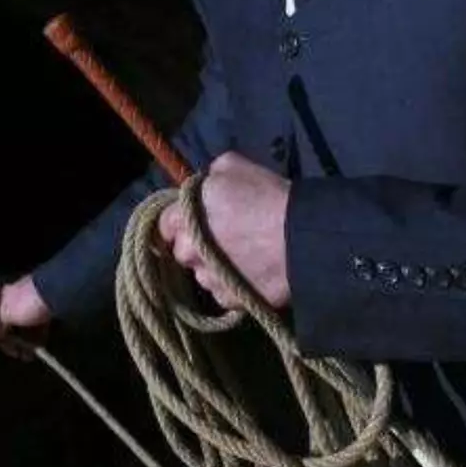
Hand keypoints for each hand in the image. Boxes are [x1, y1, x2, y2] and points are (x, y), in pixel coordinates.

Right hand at [0, 275, 49, 360]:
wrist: (60, 293)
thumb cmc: (26, 302)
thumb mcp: (5, 315)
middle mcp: (9, 297)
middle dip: (5, 341)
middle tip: (12, 352)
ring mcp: (26, 305)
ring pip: (17, 328)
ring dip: (20, 344)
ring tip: (25, 355)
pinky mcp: (41, 312)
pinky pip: (32, 329)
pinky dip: (32, 340)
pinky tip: (35, 351)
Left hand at [156, 151, 291, 310]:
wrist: (302, 237)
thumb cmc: (265, 196)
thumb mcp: (232, 166)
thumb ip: (209, 176)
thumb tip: (205, 184)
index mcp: (183, 218)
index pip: (163, 224)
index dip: (178, 221)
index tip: (193, 220)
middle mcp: (189, 252)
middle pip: (182, 252)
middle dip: (196, 246)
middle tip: (220, 238)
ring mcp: (209, 280)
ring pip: (203, 275)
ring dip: (214, 268)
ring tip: (240, 258)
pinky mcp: (230, 300)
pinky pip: (224, 293)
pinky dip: (233, 286)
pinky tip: (251, 274)